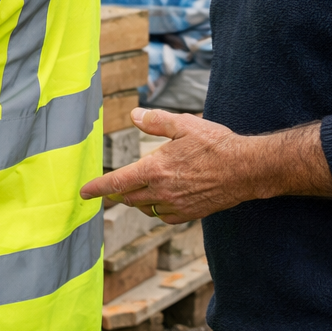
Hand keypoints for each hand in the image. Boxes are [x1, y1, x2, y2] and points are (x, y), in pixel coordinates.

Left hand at [78, 109, 331, 223]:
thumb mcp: (184, 124)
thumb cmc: (216, 144)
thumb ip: (156, 120)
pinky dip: (158, 209)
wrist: (247, 169)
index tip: (84, 192)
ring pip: (145, 208)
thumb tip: (134, 114)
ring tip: (141, 188)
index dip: (98, 188)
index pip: (117, 183)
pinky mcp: (190, 214)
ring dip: (138, 200)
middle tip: (117, 185)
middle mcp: (162, 191)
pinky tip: (163, 198)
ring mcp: (176, 205)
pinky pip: (165, 216)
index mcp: (155, 169)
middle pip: (129, 197)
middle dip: (120, 191)